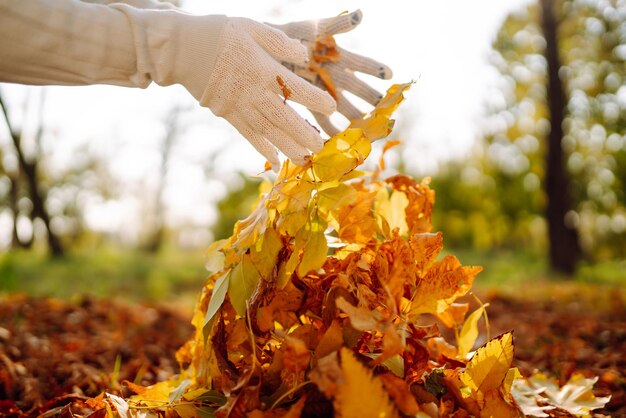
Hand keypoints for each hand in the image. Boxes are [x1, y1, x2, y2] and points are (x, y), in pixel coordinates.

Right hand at [200, 17, 336, 167]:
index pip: (295, 88)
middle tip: (321, 147)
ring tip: (304, 159)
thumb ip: (279, 41)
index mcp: (263, 68)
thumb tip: (303, 54)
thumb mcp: (251, 26)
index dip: (315, 99)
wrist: (181, 49)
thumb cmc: (219, 33)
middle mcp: (253, 92)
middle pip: (284, 118)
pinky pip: (248, 135)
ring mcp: (239, 106)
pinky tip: (276, 161)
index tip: (331, 107)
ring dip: (287, 147)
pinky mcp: (227, 114)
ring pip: (268, 132)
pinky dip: (263, 149)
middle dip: (304, 135)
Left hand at [269, 10, 392, 135]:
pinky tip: (338, 143)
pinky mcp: (311, 103)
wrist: (269, 48)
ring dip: (355, 119)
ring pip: (344, 107)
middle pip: (358, 90)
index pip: (362, 64)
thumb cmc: (294, 33)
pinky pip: (323, 119)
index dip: (375, 69)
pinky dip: (331, 131)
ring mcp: (324, 91)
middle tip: (385, 111)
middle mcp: (336, 76)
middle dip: (371, 101)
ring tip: (367, 132)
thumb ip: (338, 24)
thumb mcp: (316, 27)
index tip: (390, 75)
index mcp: (340, 57)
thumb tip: (360, 15)